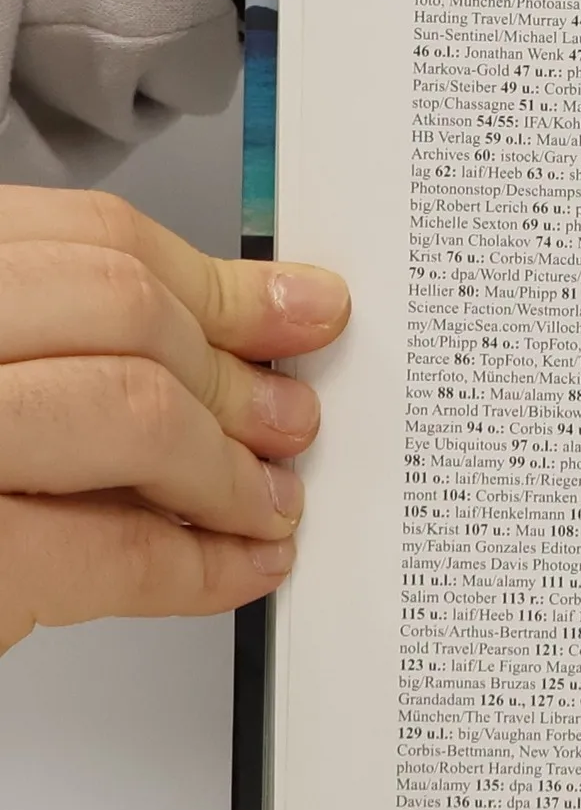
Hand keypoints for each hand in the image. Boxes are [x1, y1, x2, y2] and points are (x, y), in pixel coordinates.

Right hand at [0, 188, 349, 654]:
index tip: (293, 309)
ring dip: (227, 469)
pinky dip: (197, 568)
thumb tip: (232, 345)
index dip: (215, 283)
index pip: (87, 239)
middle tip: (288, 418)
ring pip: (131, 411)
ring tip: (264, 501)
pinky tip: (238, 569)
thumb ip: (58, 346)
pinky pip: (106, 550)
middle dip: (232, 373)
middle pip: (124, 311)